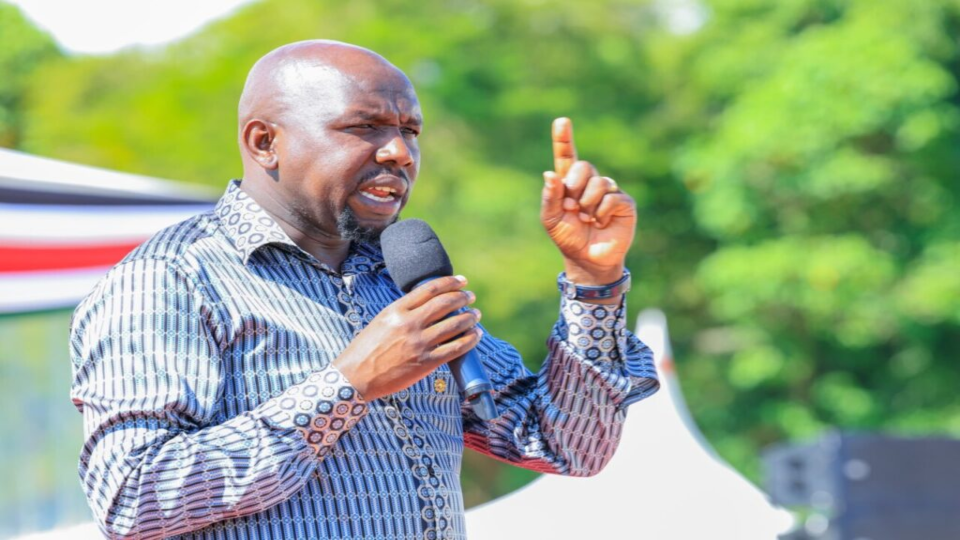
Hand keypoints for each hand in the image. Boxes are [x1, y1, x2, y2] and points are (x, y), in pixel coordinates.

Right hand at [333, 275, 481, 400]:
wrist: (355, 377)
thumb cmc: (366, 350)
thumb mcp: (381, 321)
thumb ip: (402, 312)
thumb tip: (427, 306)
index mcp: (396, 310)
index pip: (430, 289)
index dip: (450, 282)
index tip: (461, 281)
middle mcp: (409, 324)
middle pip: (445, 303)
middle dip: (463, 298)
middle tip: (471, 297)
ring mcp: (419, 343)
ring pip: (454, 324)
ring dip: (470, 318)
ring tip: (476, 315)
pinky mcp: (426, 363)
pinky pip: (456, 348)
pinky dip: (469, 340)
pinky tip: (475, 336)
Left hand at [541, 118, 636, 285]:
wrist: (588, 259)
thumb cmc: (568, 238)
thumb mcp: (552, 219)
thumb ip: (550, 197)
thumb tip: (550, 174)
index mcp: (569, 184)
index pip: (567, 156)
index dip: (564, 139)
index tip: (561, 121)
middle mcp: (590, 183)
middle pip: (583, 167)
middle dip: (574, 188)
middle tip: (572, 208)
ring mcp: (608, 191)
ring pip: (598, 183)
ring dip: (587, 204)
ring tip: (587, 219)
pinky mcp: (624, 203)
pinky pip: (611, 197)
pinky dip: (601, 212)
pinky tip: (601, 222)